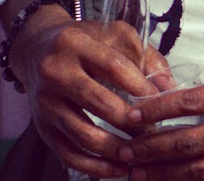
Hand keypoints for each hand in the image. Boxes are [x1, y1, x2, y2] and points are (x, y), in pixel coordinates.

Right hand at [10, 8, 163, 178]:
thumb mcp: (112, 35)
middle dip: (131, 123)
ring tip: (137, 154)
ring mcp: (44, 101)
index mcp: (73, 43)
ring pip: (83, 134)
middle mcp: (53, 71)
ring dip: (116, 149)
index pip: (113, 67)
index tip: (161, 104)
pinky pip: (69, 154)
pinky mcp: (41, 126)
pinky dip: (96, 167)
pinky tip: (118, 168)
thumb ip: (145, 57)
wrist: (34, 48)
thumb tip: (169, 88)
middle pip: (97, 102)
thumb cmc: (83, 42)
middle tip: (152, 132)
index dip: (141, 89)